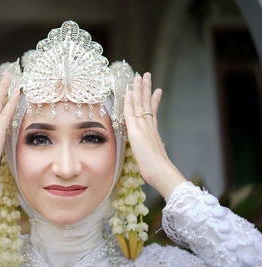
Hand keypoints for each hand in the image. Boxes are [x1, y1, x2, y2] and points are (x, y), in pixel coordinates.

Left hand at [124, 72, 184, 197]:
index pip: (153, 112)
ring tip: (140, 76)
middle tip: (146, 75)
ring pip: (140, 104)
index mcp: (153, 132)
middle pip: (147, 103)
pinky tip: (129, 92)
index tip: (156, 90)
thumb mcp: (156, 156)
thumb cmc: (158, 169)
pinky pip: (132, 114)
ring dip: (139, 89)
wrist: (161, 173)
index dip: (154, 100)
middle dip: (146, 88)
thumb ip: (156, 148)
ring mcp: (143, 128)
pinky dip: (130, 102)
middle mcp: (149, 126)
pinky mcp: (137, 132)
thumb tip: (159, 146)